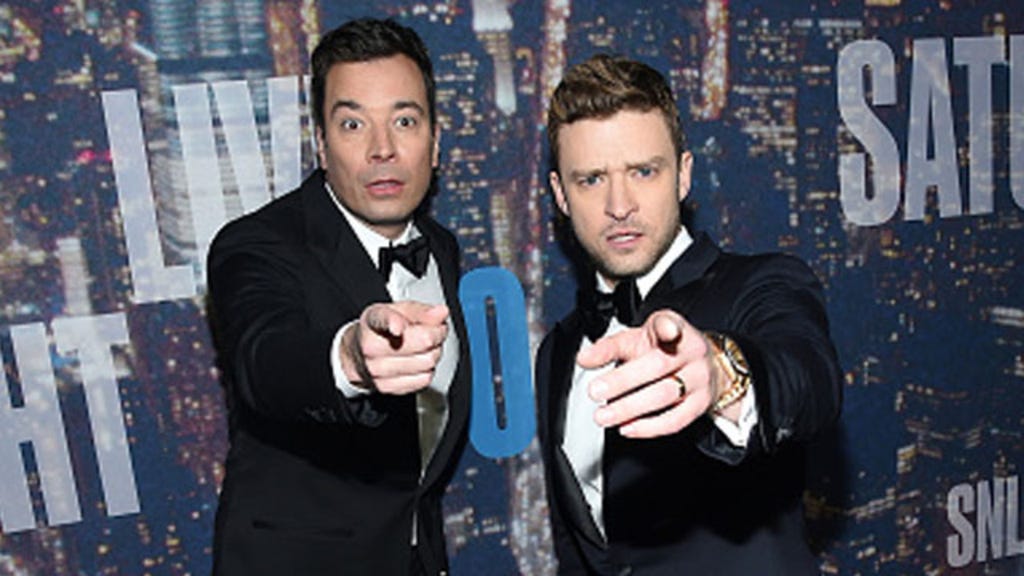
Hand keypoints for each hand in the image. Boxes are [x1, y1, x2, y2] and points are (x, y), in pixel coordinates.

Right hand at [340, 301, 449, 394]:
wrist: (358, 354)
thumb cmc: (381, 329)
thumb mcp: (399, 310)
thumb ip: (422, 311)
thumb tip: (441, 313)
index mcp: (373, 321)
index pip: (382, 319)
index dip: (392, 323)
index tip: (398, 327)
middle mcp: (371, 347)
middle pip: (423, 341)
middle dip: (437, 334)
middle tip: (434, 330)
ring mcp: (377, 370)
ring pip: (428, 362)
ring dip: (434, 352)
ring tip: (424, 346)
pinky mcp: (387, 387)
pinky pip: (424, 379)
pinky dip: (427, 369)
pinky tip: (417, 361)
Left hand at [579, 309, 717, 438]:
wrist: (704, 365)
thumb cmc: (664, 349)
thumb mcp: (638, 339)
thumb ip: (610, 347)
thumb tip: (584, 358)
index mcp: (676, 329)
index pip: (669, 325)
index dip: (667, 327)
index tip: (665, 331)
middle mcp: (692, 352)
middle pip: (658, 365)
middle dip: (623, 380)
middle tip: (595, 391)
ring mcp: (699, 379)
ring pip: (664, 395)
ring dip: (629, 408)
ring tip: (603, 415)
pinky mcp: (700, 405)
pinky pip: (674, 420)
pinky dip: (647, 427)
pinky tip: (627, 427)